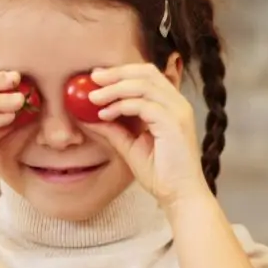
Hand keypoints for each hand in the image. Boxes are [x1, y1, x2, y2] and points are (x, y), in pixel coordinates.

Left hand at [83, 63, 206, 210]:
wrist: (180, 195)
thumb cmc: (161, 174)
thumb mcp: (130, 146)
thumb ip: (113, 129)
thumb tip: (87, 116)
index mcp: (171, 106)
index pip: (147, 75)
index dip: (120, 72)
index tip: (95, 77)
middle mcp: (178, 104)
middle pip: (146, 72)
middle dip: (116, 73)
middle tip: (92, 79)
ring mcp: (178, 112)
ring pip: (143, 84)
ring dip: (114, 88)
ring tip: (93, 98)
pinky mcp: (174, 123)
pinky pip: (143, 104)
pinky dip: (120, 106)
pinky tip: (105, 114)